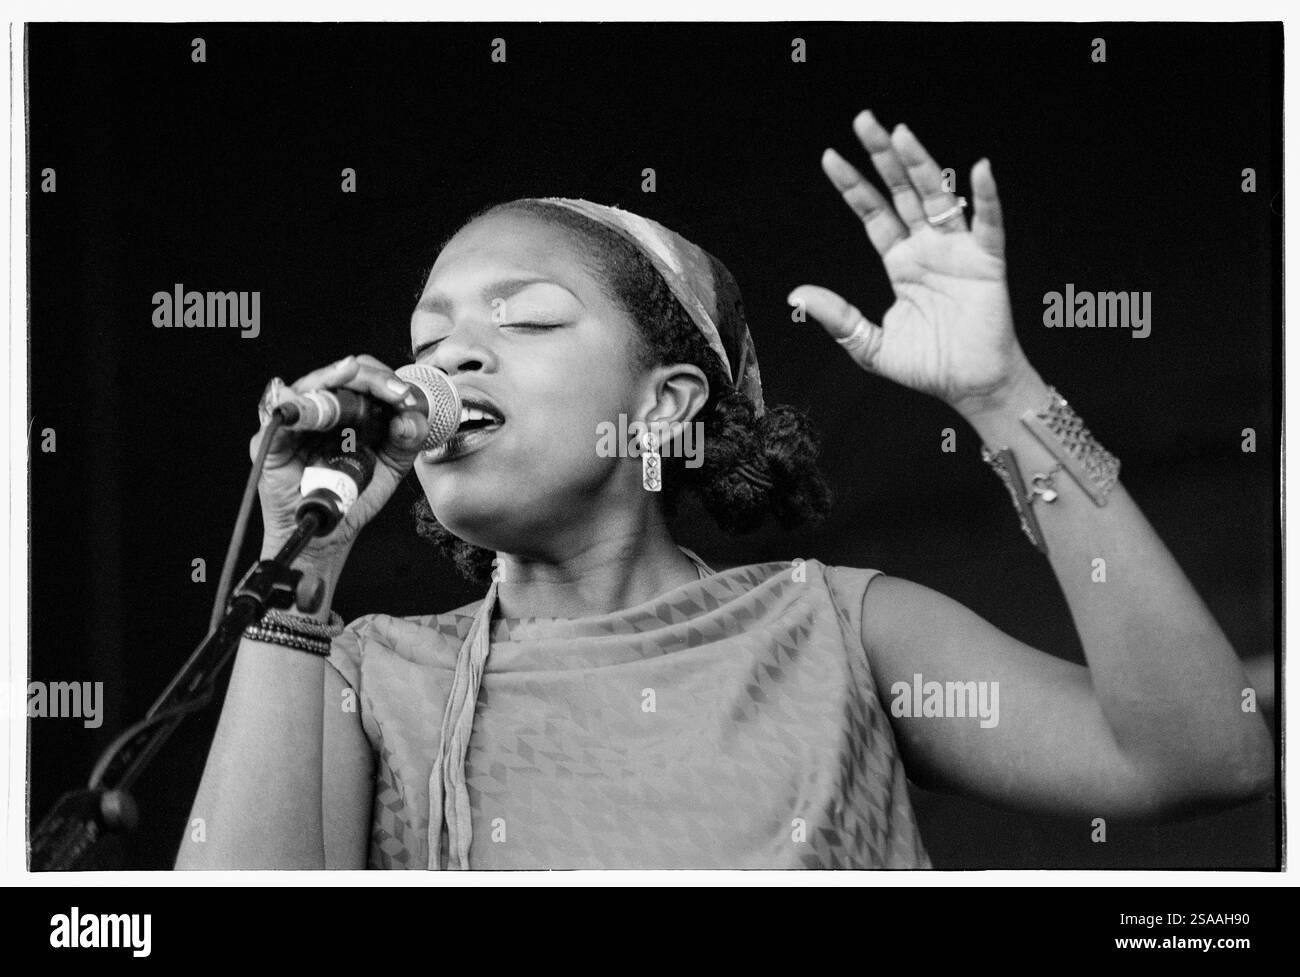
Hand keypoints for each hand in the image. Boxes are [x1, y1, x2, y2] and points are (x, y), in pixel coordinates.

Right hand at [251, 354, 429, 568]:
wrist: (328, 535)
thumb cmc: (354, 497)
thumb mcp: (391, 467)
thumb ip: (407, 440)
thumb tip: (409, 417)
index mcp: (350, 412)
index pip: (365, 379)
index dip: (386, 381)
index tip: (407, 397)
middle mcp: (323, 411)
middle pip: (340, 374)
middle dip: (370, 378)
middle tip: (395, 392)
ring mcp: (295, 423)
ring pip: (310, 386)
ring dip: (334, 378)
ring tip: (354, 375)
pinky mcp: (271, 441)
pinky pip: (279, 416)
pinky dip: (294, 405)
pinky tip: (307, 400)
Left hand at [790, 110, 1037, 415]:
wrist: (970, 387)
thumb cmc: (927, 367)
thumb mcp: (868, 344)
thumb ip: (837, 316)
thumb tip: (797, 294)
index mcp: (900, 263)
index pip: (873, 213)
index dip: (853, 186)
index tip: (830, 157)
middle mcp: (927, 249)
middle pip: (901, 192)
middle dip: (882, 157)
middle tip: (864, 121)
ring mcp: (957, 252)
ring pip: (936, 197)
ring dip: (921, 164)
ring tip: (900, 134)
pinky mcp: (987, 263)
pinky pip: (988, 224)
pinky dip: (986, 197)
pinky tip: (979, 170)